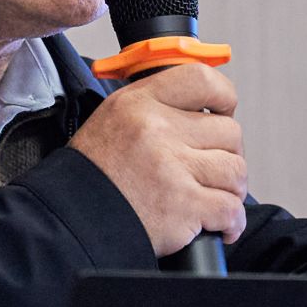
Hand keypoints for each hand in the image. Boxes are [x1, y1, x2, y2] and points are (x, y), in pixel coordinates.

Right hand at [68, 63, 247, 254]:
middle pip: (229, 132)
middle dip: (227, 154)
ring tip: (213, 198)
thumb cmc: (95, 174)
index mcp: (140, 102)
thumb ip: (157, 105)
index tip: (224, 114)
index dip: (224, 98)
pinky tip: (220, 226)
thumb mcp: (114, 117)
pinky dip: (232, 222)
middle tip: (210, 170)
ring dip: (231, 189)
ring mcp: (172, 168)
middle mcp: (157, 130)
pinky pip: (231, 208)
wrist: (70, 218)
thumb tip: (206, 111)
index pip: (203, 80)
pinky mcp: (183, 206)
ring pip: (235, 170)